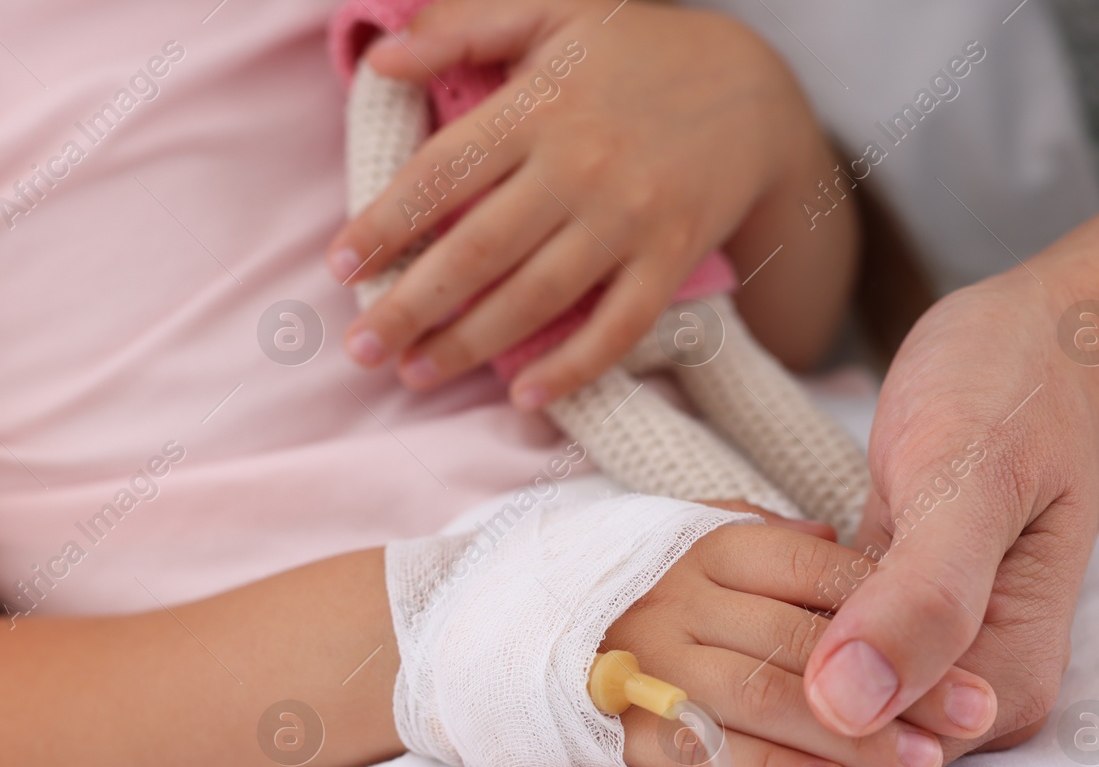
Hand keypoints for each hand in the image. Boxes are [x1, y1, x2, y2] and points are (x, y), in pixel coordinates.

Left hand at [328, 0, 852, 407]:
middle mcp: (580, 166)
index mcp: (540, 106)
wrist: (757, 90)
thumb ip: (464, 27)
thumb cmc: (638, 51)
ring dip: (470, 343)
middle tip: (361, 350)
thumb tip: (383, 59)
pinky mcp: (670, 259)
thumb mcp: (554, 12)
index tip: (342, 268)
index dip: (386, 224)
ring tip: (416, 373)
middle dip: (412, 306)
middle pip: (479, 249)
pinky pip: (619, 326)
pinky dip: (574, 367)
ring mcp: (629, 218)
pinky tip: (525, 396)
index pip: (442, 172)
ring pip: (537, 296)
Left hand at [481, 276, 1098, 766]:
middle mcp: (946, 705)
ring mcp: (909, 671)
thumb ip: (919, 596)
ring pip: (766, 748)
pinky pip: (773, 690)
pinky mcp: (871, 632)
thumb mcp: (971, 478)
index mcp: (980, 689)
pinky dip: (691, 707)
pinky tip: (603, 710)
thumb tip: (842, 704)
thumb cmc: (1021, 393)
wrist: (1058, 346)